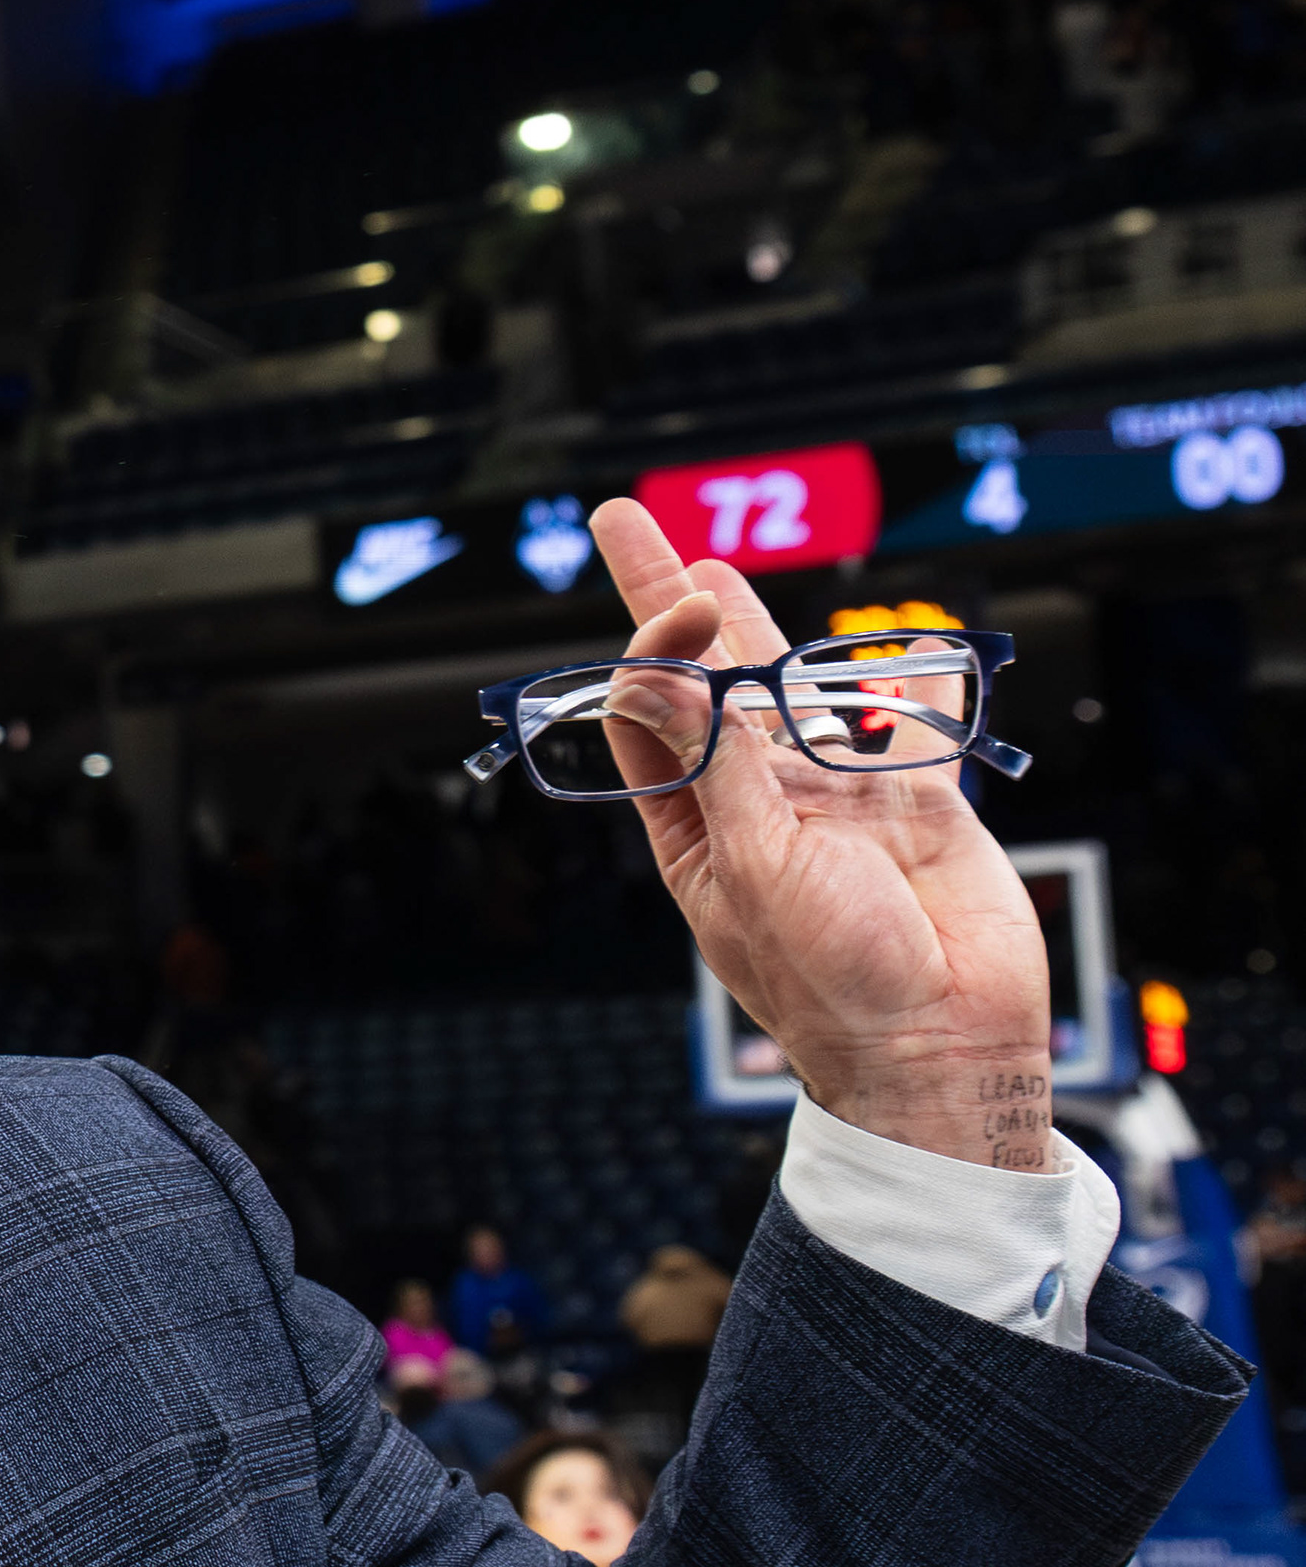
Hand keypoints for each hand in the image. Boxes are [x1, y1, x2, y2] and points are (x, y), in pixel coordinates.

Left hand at [589, 498, 1050, 1169]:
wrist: (941, 1040)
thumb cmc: (831, 979)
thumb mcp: (754, 868)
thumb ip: (719, 767)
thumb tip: (659, 678)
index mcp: (698, 825)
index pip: (656, 709)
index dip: (662, 643)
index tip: (689, 596)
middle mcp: (758, 800)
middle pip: (706, 677)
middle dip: (669, 603)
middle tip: (626, 526)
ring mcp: (836, 795)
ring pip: (792, 687)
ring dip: (757, 630)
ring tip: (712, 572)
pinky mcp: (914, 797)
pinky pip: (897, 722)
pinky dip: (895, 681)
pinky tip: (884, 644)